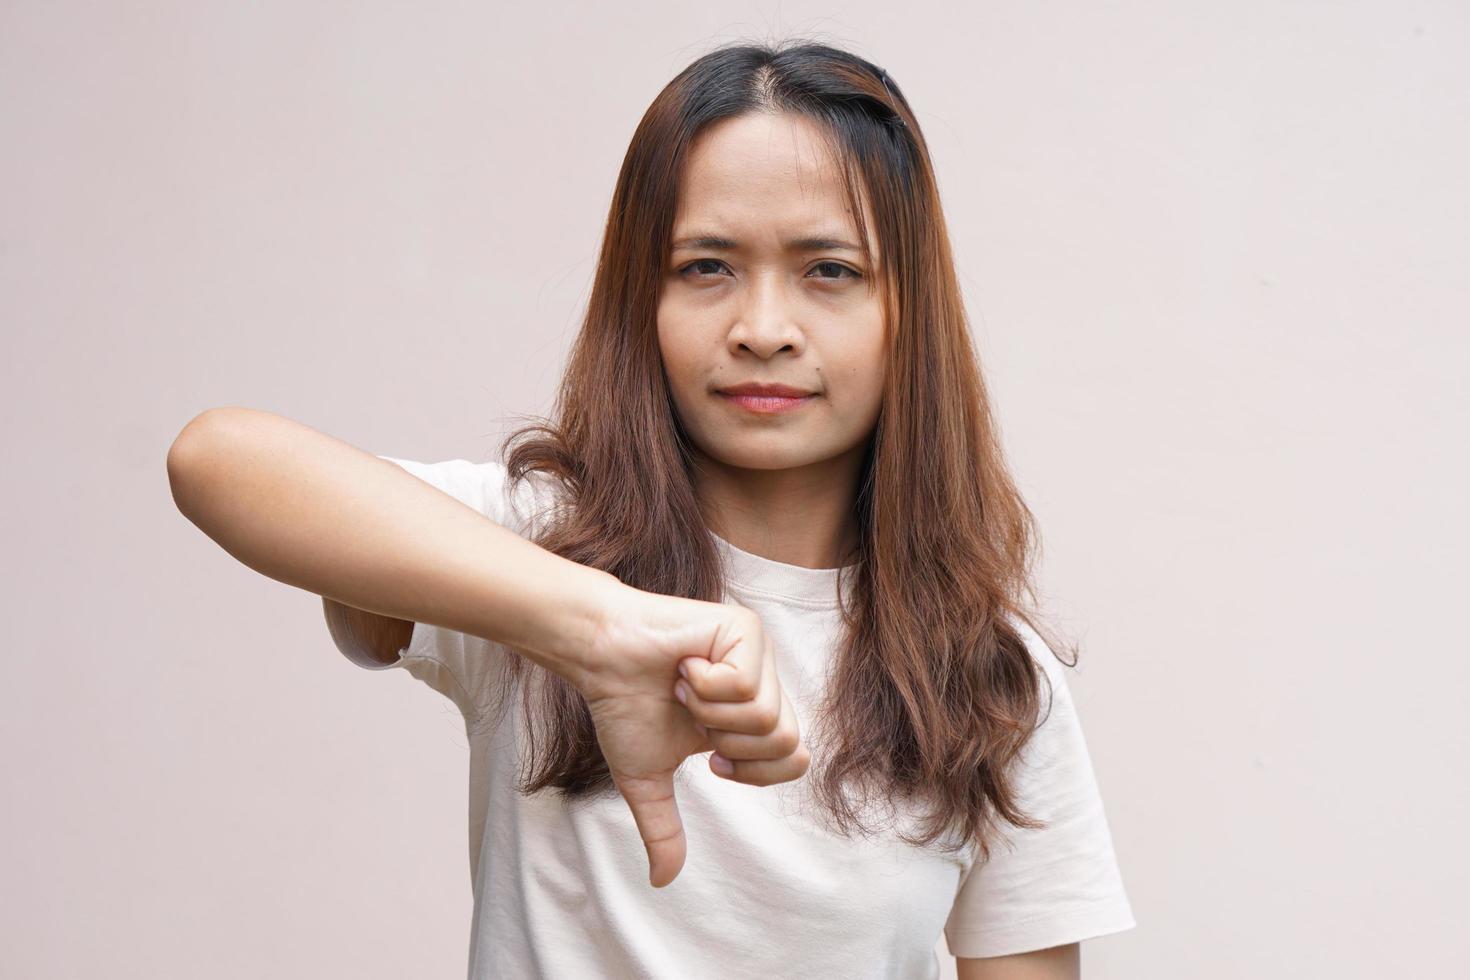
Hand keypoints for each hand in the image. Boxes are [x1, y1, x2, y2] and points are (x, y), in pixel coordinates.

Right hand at [578, 585, 810, 887]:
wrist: (599, 657)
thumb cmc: (623, 706)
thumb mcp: (647, 777)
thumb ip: (663, 827)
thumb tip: (662, 882)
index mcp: (753, 717)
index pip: (794, 759)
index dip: (751, 770)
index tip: (710, 757)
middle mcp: (765, 684)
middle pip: (785, 740)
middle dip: (727, 740)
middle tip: (693, 715)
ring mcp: (759, 654)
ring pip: (765, 714)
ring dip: (709, 712)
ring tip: (685, 687)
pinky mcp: (745, 629)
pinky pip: (745, 682)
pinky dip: (704, 685)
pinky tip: (685, 666)